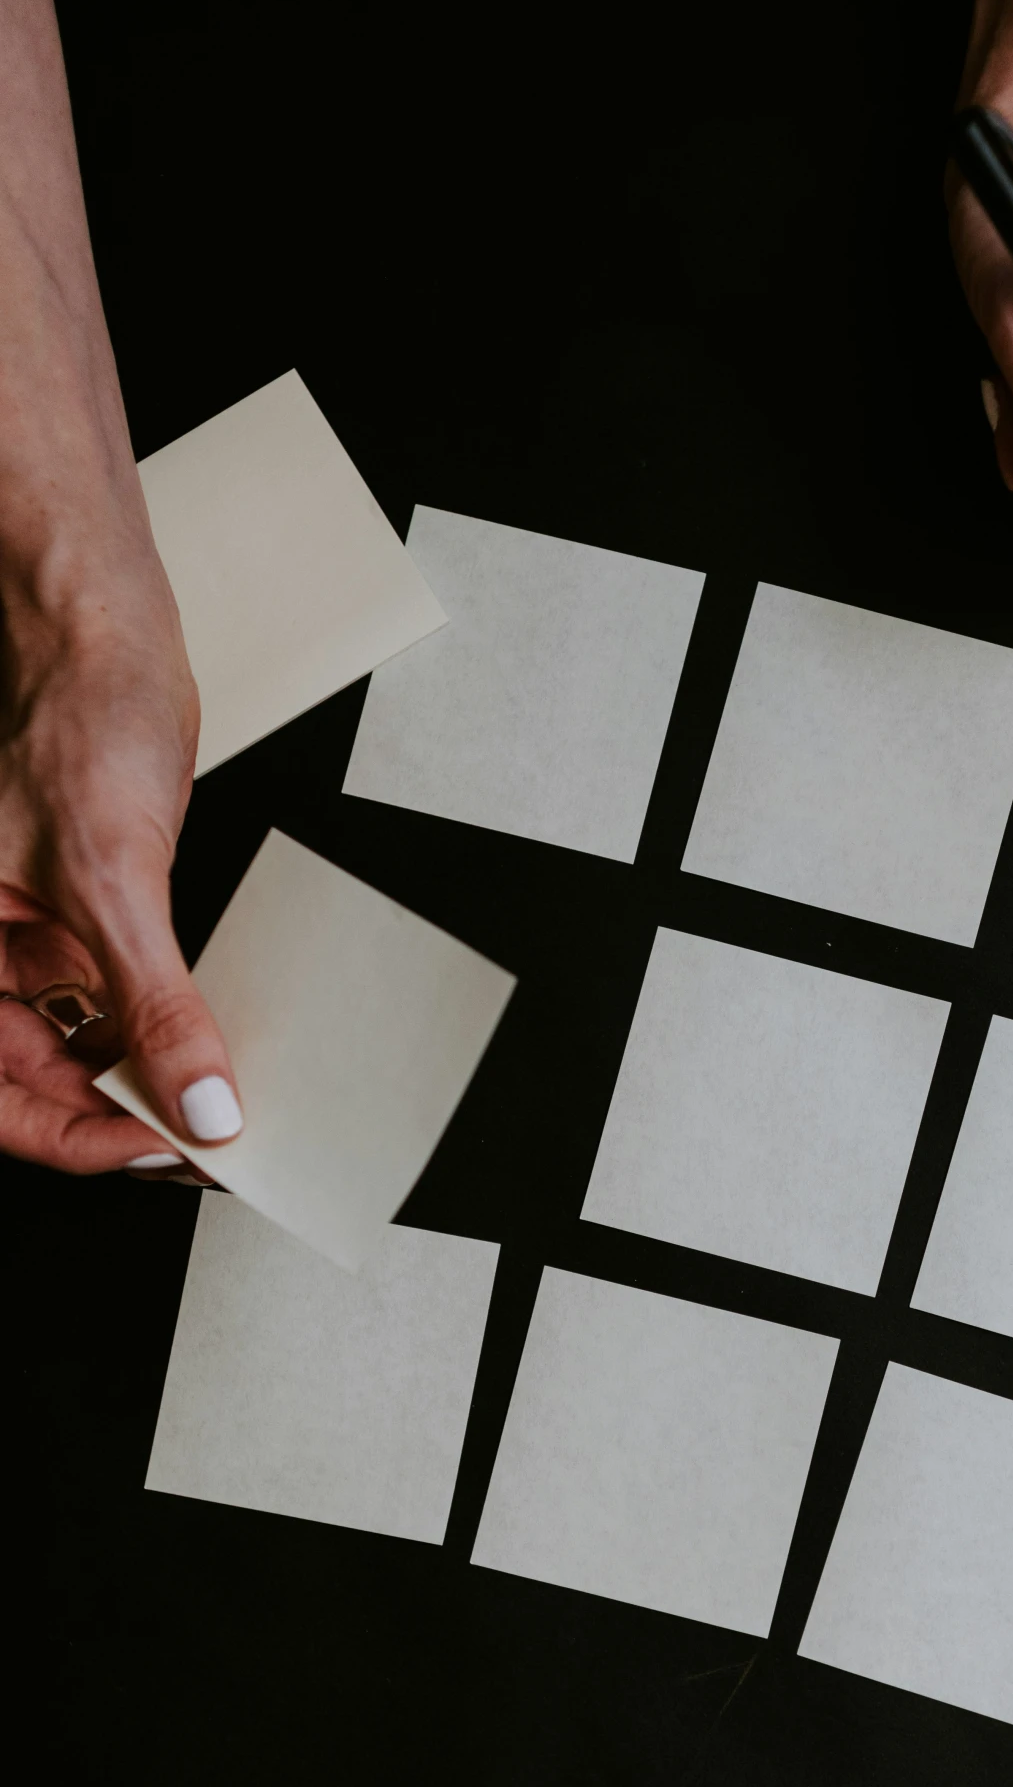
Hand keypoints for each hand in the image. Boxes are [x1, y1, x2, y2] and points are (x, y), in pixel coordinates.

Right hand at [0, 540, 238, 1175]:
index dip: (80, 1138)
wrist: (104, 637)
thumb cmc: (74, 719)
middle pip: (39, 1088)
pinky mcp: (77, 927)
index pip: (4, 1098)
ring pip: (79, 1055)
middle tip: (205, 1139)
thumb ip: (155, 1005)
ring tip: (217, 1101)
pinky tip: (213, 1049)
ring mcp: (26, 948)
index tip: (165, 1149)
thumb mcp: (116, 878)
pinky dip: (161, 1032)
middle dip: (120, 1120)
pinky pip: (114, 1006)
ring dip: (146, 1084)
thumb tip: (199, 1103)